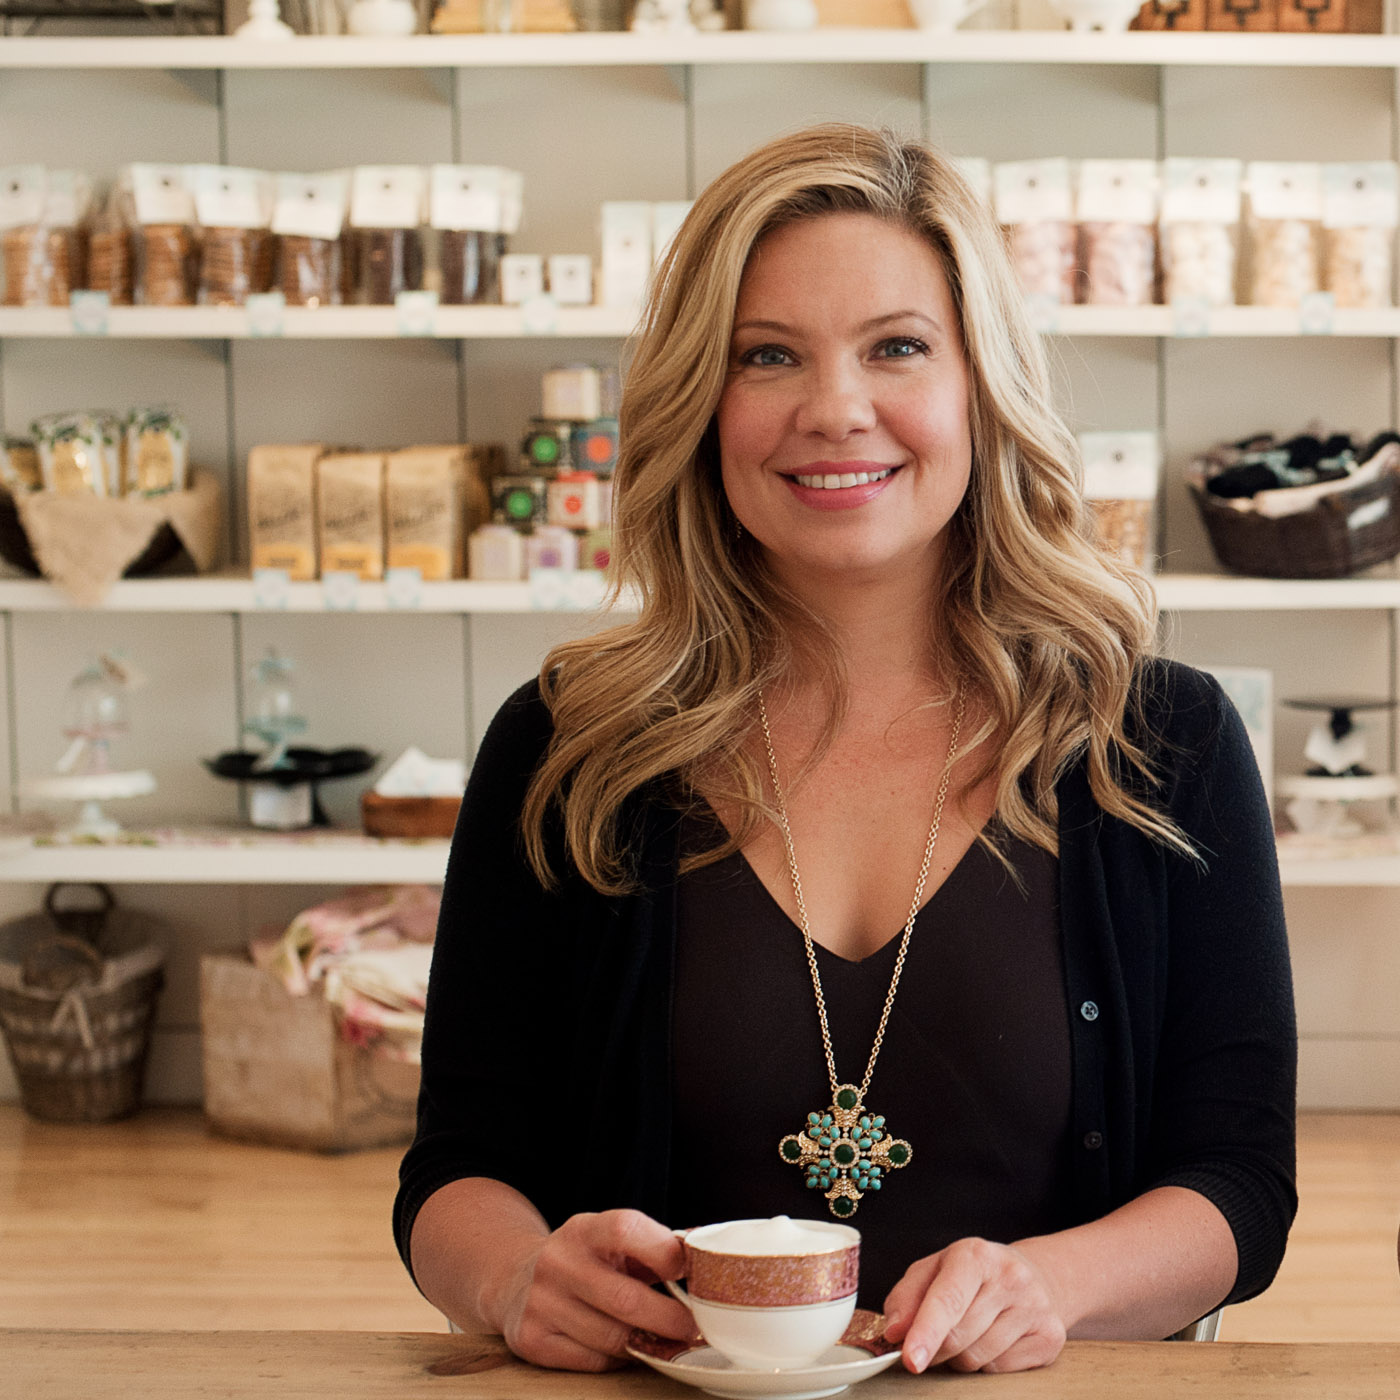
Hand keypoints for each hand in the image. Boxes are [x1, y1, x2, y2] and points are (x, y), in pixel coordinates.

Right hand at [496, 1209, 696, 1371]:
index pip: (625, 1229)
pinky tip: (625, 1346)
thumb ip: (654, 1248)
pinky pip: (592, 1361)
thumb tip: (706, 1264)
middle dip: (668, 1318)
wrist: (515, 1279)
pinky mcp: (532, 1339)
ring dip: (646, 1343)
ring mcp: (541, 1302)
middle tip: (694, 1328)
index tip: (686, 1272)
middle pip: (624, 1298)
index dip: (663, 1252)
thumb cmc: (584, 1260)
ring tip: (664, 1340)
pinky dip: (617, 1358)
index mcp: (584, 1229)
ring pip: (612, 1338)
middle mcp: (558, 1262)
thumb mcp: (611, 1241)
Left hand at [882, 1237, 1066, 1374]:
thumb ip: (906, 1297)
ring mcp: (1034, 1307)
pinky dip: (987, 1364)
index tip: (911, 1359)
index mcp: (975, 1255)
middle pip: (959, 1336)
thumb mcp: (934, 1270)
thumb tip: (894, 1332)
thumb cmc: (974, 1275)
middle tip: (931, 1342)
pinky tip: (992, 1341)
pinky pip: (1002, 1371)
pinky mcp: (1050, 1337)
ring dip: (960, 1358)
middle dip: (936, 1348)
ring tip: (967, 1333)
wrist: (1034, 1276)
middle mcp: (1010, 1277)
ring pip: (978, 1358)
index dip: (926, 1332)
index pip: (948, 1299)